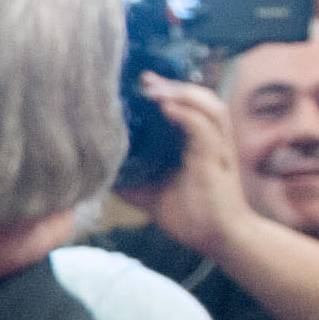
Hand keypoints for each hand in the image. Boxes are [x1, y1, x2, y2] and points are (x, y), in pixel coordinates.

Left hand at [118, 73, 257, 255]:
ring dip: (182, 93)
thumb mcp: (151, 193)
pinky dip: (187, 115)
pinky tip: (167, 108)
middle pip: (200, 98)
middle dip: (173, 84)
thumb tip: (98, 169)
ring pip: (208, 107)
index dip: (167, 90)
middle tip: (144, 79)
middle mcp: (211, 140)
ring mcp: (217, 149)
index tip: (142, 82)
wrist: (220, 240)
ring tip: (154, 89)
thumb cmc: (191, 215)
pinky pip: (205, 130)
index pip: (187, 104)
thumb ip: (131, 177)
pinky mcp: (216, 162)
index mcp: (198, 142)